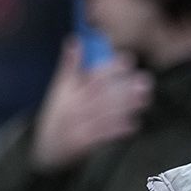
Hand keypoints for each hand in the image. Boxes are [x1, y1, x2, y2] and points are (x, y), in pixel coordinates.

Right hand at [30, 37, 152, 171]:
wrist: (45, 150)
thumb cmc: (56, 115)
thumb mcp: (59, 90)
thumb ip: (70, 65)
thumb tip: (75, 39)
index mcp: (68, 92)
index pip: (89, 77)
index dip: (109, 68)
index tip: (127, 60)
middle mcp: (74, 107)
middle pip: (100, 95)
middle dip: (123, 87)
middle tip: (145, 80)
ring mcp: (78, 126)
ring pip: (104, 115)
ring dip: (126, 107)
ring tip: (144, 98)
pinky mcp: (83, 145)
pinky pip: (103, 137)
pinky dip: (118, 130)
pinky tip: (134, 123)